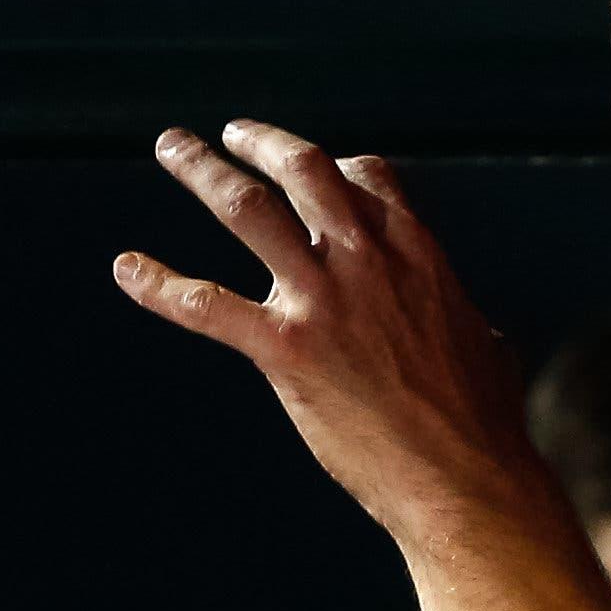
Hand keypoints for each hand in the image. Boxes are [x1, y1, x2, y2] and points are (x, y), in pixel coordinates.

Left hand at [116, 121, 550, 544]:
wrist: (466, 477)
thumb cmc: (484, 422)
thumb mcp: (483, 344)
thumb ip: (456, 316)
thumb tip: (468, 326)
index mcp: (418, 253)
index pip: (367, 176)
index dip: (336, 166)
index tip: (317, 170)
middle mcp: (368, 260)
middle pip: (305, 169)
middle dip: (262, 142)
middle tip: (232, 134)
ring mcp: (323, 301)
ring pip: (249, 209)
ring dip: (203, 171)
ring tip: (172, 146)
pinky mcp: (286, 350)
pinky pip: (206, 305)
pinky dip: (158, 283)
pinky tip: (126, 268)